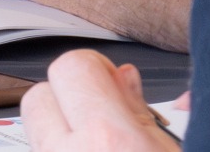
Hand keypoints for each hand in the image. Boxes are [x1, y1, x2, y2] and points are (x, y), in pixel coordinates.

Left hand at [21, 50, 174, 150]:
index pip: (72, 65)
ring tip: (99, 142)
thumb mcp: (173, 151)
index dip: (95, 67)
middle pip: (38, 95)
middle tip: (103, 117)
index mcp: (107, 139)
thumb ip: (143, 113)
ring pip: (36, 128)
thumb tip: (123, 76)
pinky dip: (60, 145)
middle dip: (68, 97)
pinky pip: (42, 148)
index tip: (113, 82)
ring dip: (62, 127)